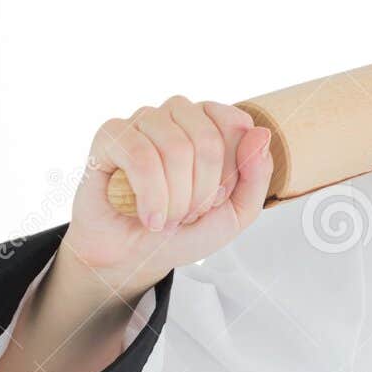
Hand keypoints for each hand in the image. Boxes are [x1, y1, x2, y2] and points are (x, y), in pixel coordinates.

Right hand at [58, 97, 272, 300]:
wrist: (132, 256)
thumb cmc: (182, 230)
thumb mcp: (235, 214)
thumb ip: (257, 177)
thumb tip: (260, 133)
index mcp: (210, 123)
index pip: (237, 125)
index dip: (229, 174)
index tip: (215, 200)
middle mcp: (177, 114)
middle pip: (207, 140)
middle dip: (202, 192)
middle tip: (188, 215)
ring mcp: (143, 121)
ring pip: (174, 149)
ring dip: (176, 199)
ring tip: (167, 218)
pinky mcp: (111, 136)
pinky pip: (140, 157)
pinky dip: (151, 196)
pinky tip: (149, 217)